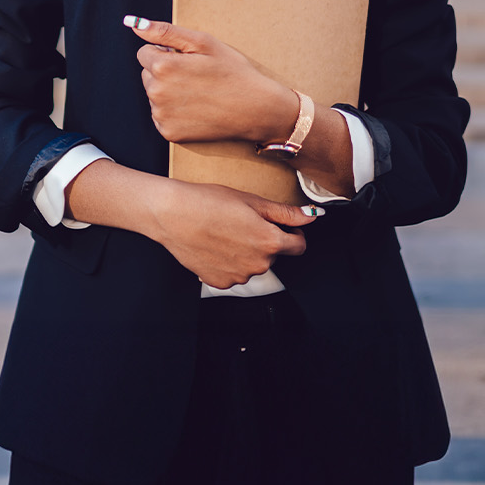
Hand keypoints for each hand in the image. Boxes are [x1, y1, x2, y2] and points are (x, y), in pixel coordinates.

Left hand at [126, 15, 295, 144]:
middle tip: (195, 76)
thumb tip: (133, 23)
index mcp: (162, 67)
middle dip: (165, 72)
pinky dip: (174, 112)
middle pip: (147, 75)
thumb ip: (164, 31)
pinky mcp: (168, 133)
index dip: (166, 53)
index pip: (145, 53)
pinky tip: (196, 108)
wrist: (255, 109)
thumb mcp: (202, 43)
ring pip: (154, 95)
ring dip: (169, 92)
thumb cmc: (232, 71)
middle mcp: (156, 93)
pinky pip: (161, 116)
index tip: (188, 60)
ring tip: (198, 92)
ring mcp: (162, 115)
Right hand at [146, 179, 317, 288]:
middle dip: (265, 241)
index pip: (298, 246)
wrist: (172, 215)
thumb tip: (311, 216)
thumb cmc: (208, 202)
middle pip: (273, 255)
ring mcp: (239, 277)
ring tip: (225, 233)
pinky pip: (234, 274)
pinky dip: (229, 263)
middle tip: (242, 222)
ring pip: (253, 265)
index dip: (293, 234)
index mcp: (270, 242)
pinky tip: (215, 246)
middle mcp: (258, 265)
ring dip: (246, 253)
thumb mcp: (251, 201)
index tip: (281, 226)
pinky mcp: (220, 283)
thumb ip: (285, 213)